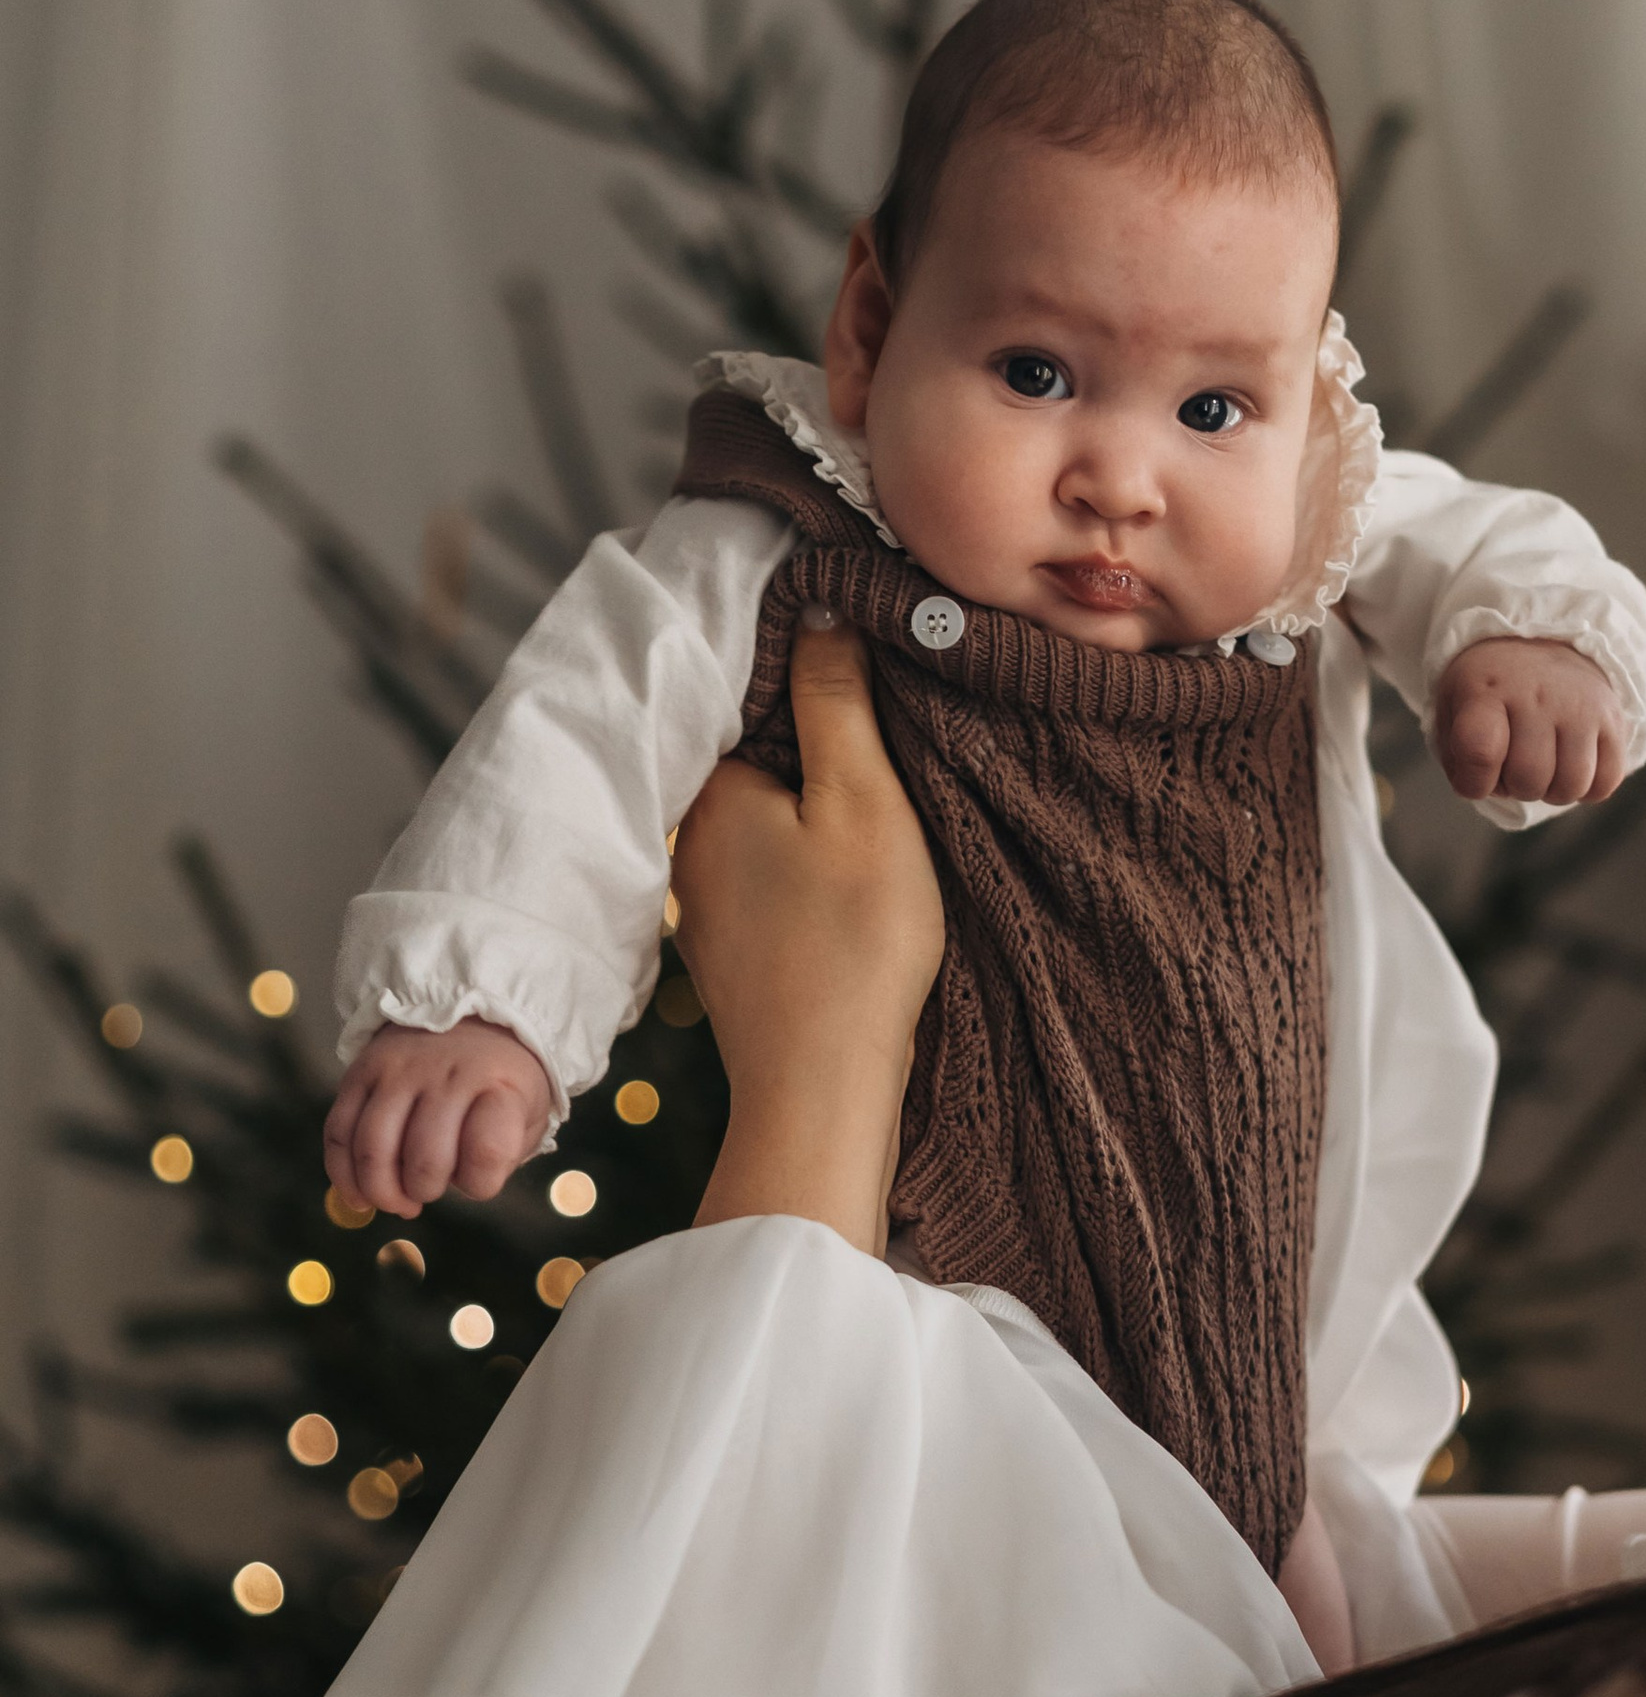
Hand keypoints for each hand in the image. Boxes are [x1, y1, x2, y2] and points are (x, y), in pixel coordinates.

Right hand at [324, 1019, 552, 1219]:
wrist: (472, 1020)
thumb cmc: (500, 1084)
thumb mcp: (527, 1115)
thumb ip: (500, 1157)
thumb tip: (444, 1189)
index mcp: (499, 1085)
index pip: (487, 1151)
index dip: (480, 1183)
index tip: (478, 1180)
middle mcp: (446, 1075)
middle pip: (424, 1159)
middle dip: (424, 1191)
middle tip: (428, 1192)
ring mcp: (398, 1071)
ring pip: (373, 1150)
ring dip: (381, 1191)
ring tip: (397, 1199)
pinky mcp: (360, 1073)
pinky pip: (338, 1132)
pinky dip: (344, 1174)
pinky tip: (360, 1195)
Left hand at [676, 614, 944, 1252]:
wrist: (821, 1091)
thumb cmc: (852, 945)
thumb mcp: (863, 802)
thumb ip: (836, 700)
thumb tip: (816, 605)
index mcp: (716, 789)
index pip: (756, 688)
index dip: (817, 664)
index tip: (877, 655)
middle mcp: (695, 835)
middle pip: (765, 751)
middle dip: (821, 735)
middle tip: (900, 723)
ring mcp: (711, 895)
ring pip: (772, 811)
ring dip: (820, 798)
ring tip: (890, 792)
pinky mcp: (739, 943)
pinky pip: (777, 864)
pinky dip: (814, 852)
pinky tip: (859, 868)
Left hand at [1431, 638, 1628, 809]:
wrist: (1542, 643)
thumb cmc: (1491, 690)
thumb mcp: (1453, 707)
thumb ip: (1456, 756)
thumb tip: (1480, 788)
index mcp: (1486, 689)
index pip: (1480, 751)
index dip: (1474, 781)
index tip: (1474, 775)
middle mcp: (1537, 694)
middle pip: (1529, 778)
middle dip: (1514, 788)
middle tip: (1511, 764)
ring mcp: (1580, 705)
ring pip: (1571, 785)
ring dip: (1551, 791)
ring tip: (1543, 766)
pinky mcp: (1613, 718)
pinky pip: (1606, 782)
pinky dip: (1587, 789)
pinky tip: (1570, 765)